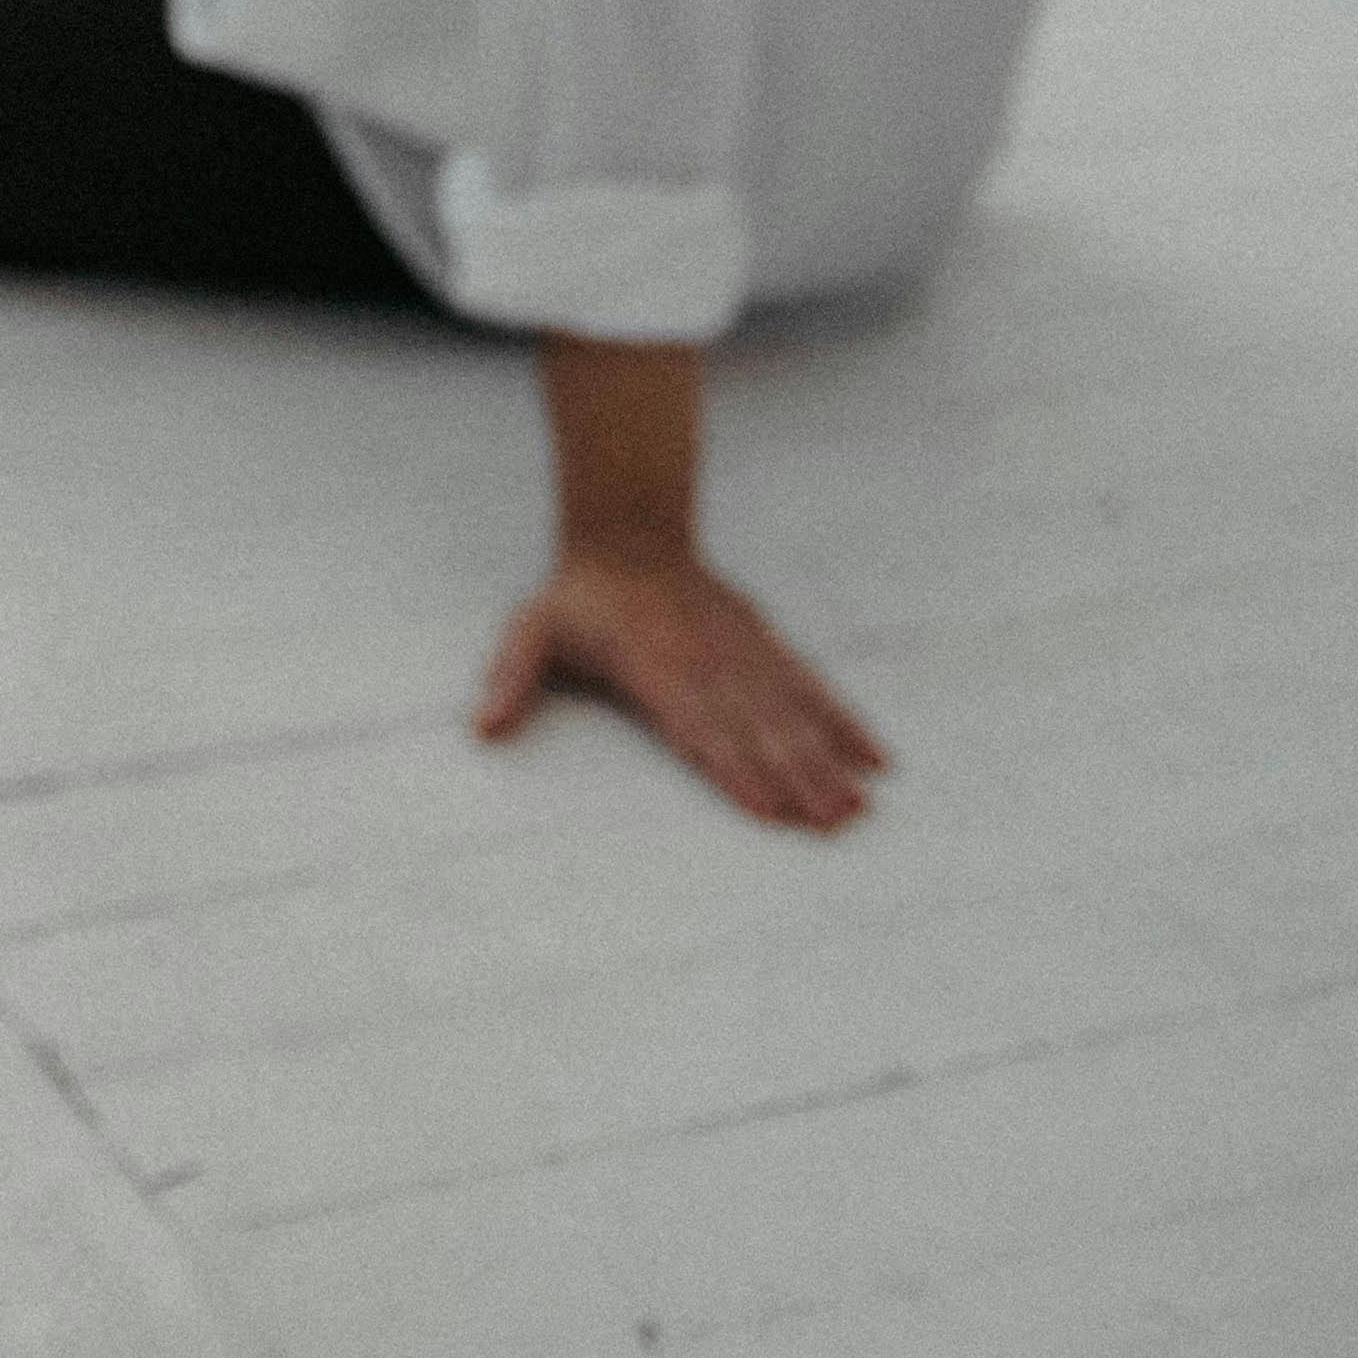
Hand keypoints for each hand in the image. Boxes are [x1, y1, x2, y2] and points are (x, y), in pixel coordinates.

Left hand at [472, 545, 886, 828]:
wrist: (630, 532)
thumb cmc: (578, 597)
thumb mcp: (531, 628)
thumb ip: (510, 677)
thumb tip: (481, 728)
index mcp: (654, 662)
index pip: (698, 724)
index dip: (733, 768)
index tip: (767, 809)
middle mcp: (706, 659)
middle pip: (756, 728)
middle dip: (796, 778)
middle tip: (831, 824)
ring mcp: (742, 651)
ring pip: (792, 712)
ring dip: (826, 760)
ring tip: (857, 805)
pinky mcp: (765, 643)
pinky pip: (811, 685)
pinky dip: (844, 719)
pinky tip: (875, 756)